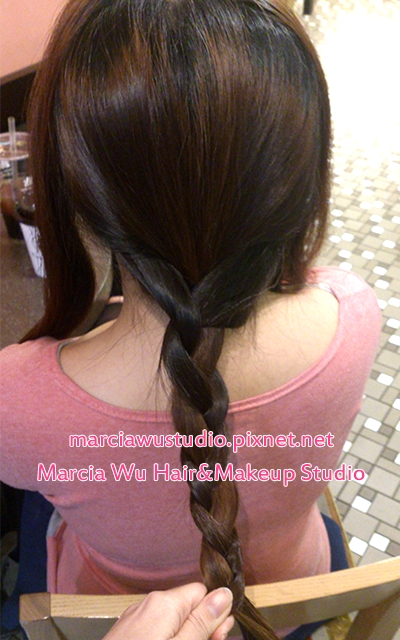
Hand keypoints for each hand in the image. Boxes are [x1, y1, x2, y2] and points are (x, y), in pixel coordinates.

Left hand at [102, 583, 233, 639]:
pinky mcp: (126, 634)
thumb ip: (202, 622)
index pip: (202, 592)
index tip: (218, 638)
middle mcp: (148, 604)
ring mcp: (134, 619)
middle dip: (200, 629)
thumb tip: (225, 592)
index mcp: (164, 602)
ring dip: (185, 637)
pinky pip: (155, 631)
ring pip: (172, 622)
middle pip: (188, 608)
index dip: (215, 615)